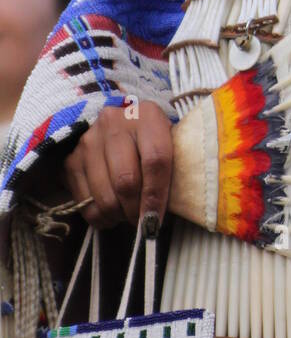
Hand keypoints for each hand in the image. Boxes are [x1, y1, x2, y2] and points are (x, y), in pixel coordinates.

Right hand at [61, 102, 172, 229]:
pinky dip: (100, 217)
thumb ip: (173, 169)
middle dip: (136, 210)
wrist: (119, 125)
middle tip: (142, 221)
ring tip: (127, 214)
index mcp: (147, 115)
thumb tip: (160, 214)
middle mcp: (114, 123)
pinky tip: (111, 212)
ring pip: (104, 197)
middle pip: (126, 181)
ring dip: (118, 216)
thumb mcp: (170, 143)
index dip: (157, 195)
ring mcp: (89, 141)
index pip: (155, 160)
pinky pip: (84, 204)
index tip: (156, 219)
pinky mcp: (71, 160)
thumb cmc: (152, 141)